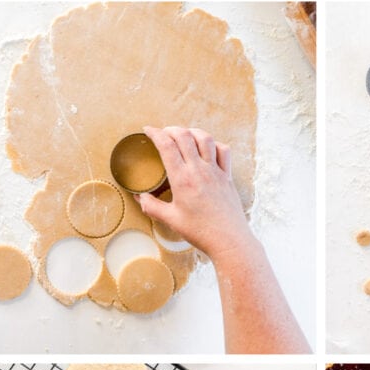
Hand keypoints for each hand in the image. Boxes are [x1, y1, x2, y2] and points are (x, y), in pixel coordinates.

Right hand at [137, 126, 252, 263]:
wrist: (229, 240)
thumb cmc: (201, 231)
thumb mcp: (171, 220)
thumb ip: (152, 206)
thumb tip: (140, 198)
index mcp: (182, 179)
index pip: (167, 146)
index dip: (155, 133)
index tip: (148, 130)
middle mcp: (200, 170)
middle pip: (185, 136)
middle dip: (171, 129)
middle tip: (163, 133)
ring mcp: (216, 171)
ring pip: (206, 138)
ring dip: (192, 132)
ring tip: (184, 135)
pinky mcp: (227, 176)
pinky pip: (224, 151)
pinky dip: (214, 144)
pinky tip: (207, 148)